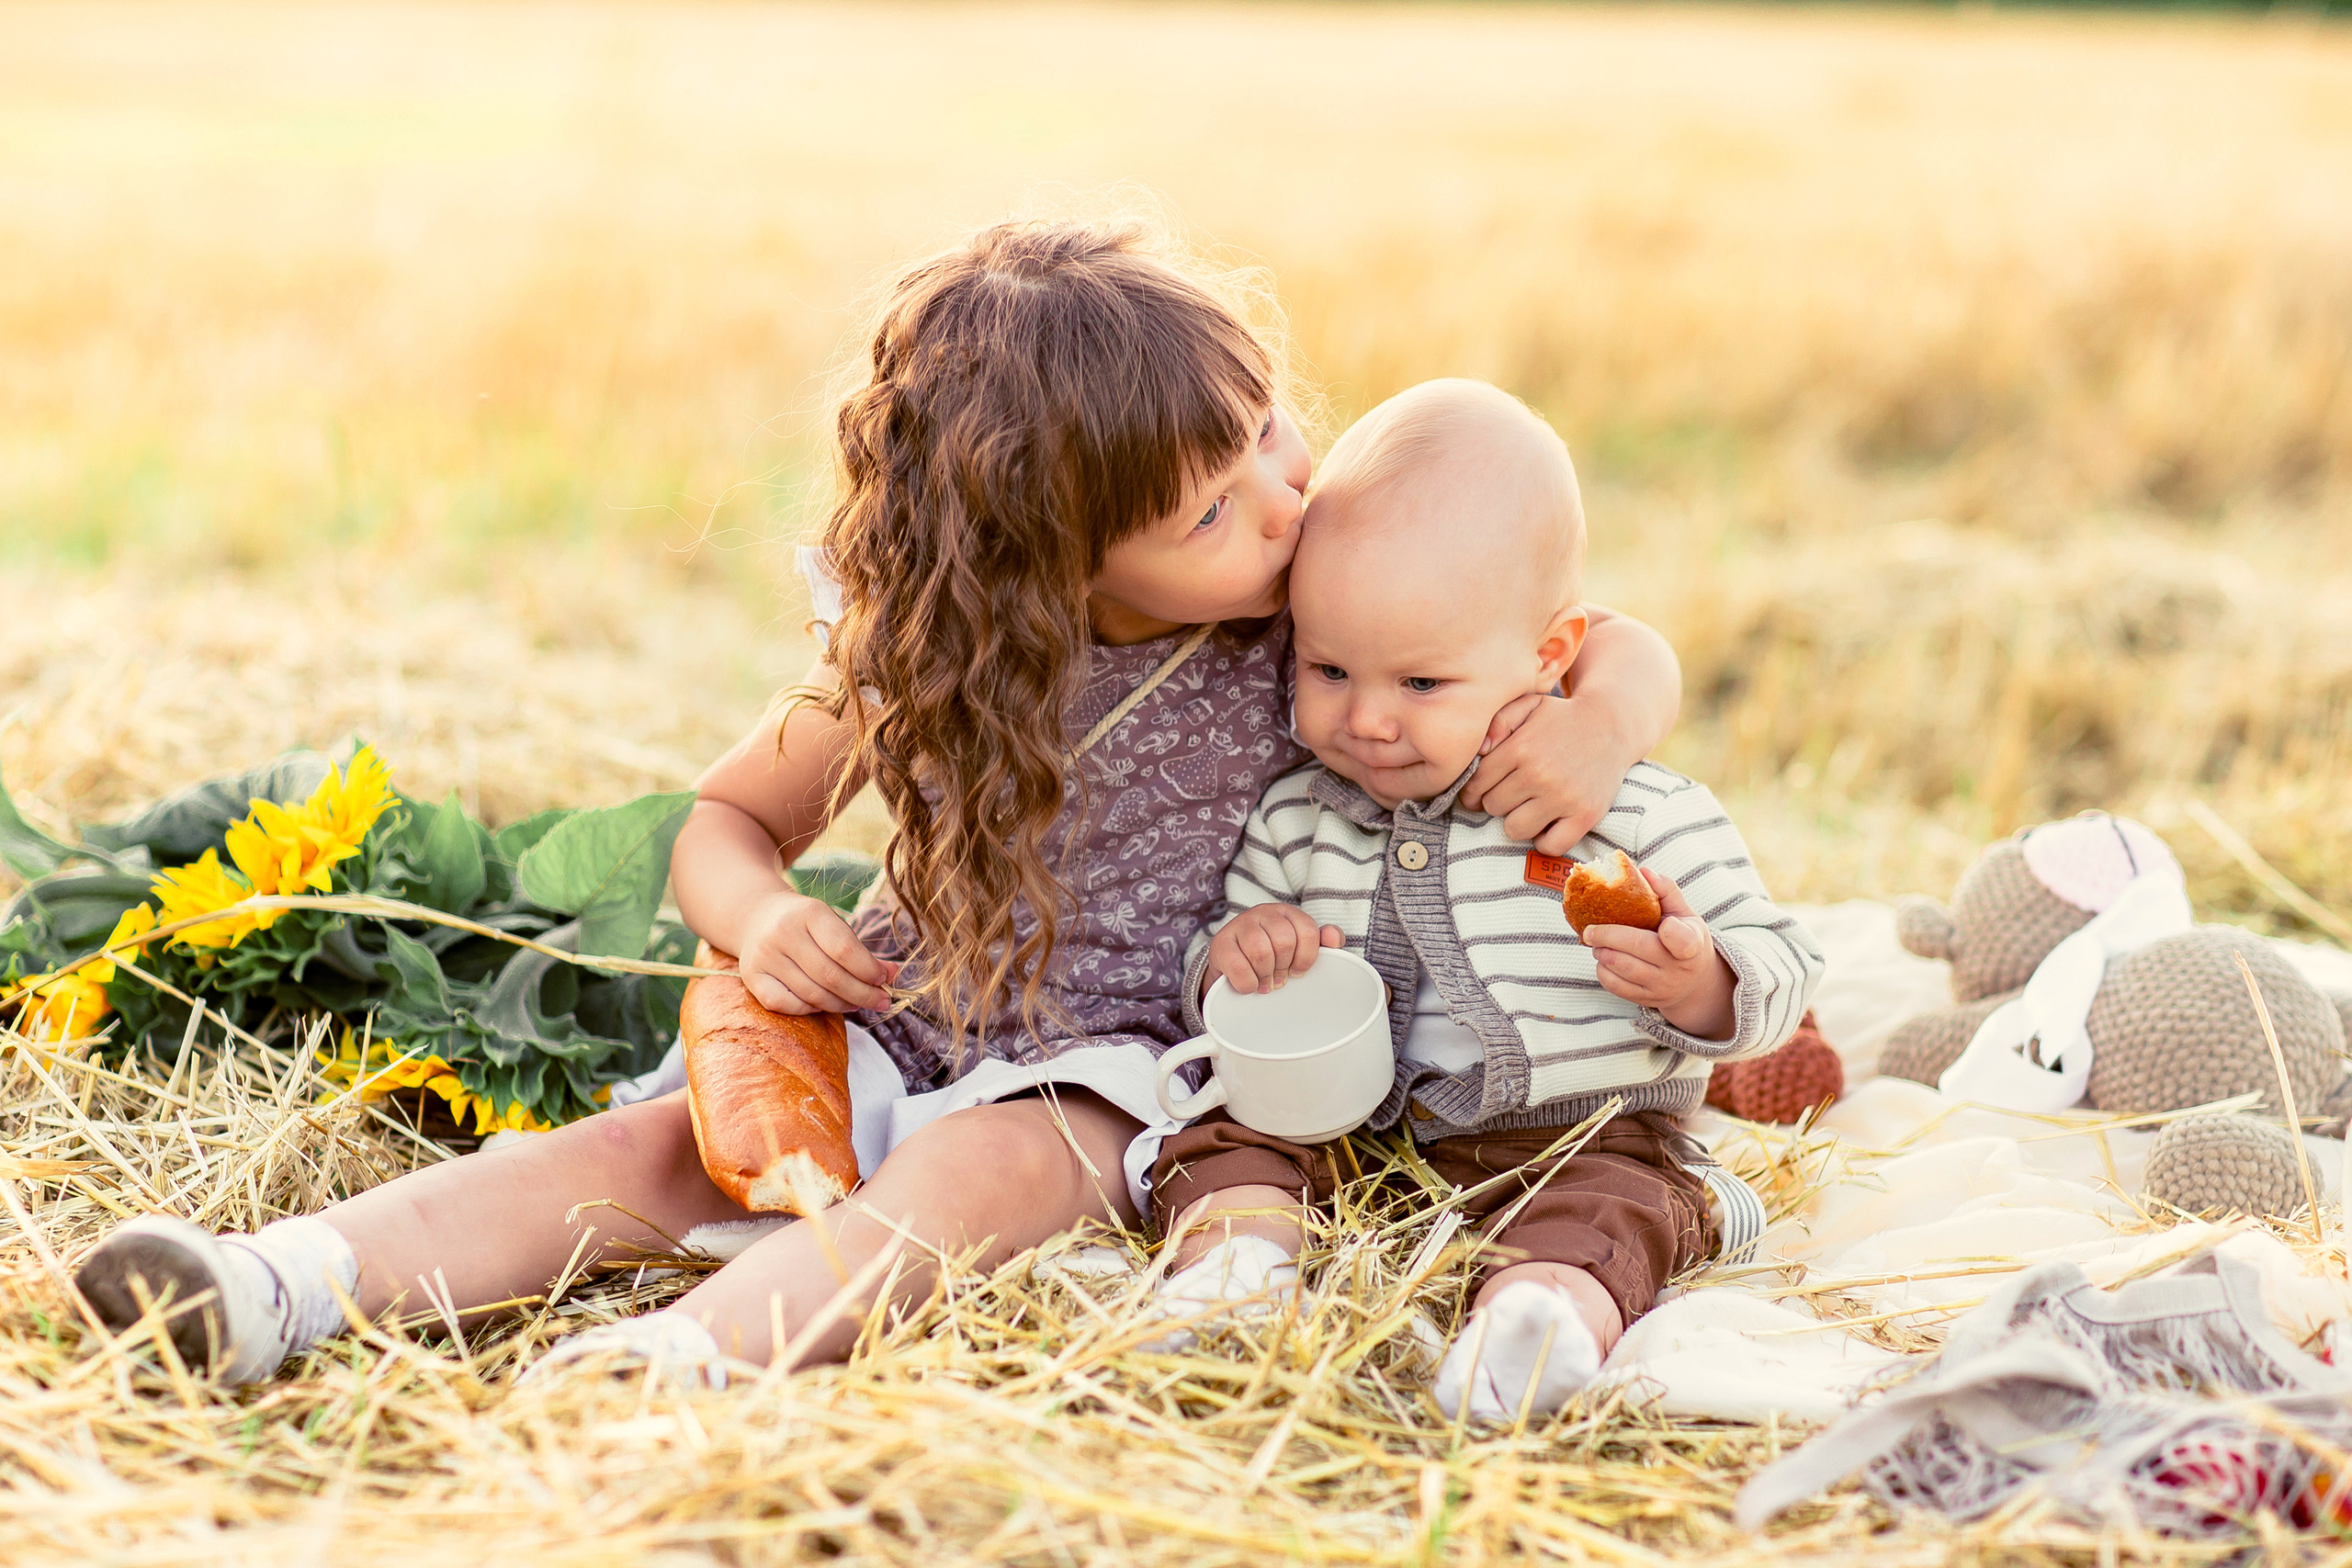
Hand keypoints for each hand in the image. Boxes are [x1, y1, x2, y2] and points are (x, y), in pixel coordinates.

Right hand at [735, 888, 898, 1014]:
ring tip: (857, 1003)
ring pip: (812, 994)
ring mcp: (764, 956)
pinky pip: (786, 1004)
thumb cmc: (806, 924)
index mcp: (809, 912)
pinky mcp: (751, 977)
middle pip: (830, 976)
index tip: (885, 980)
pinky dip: (809, 1008)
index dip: (869, 970)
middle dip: (862, 994)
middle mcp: (782, 933)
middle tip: (881, 1001)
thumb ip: (861, 951)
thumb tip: (893, 974)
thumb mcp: (833, 925)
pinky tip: (823, 1004)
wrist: (757, 917)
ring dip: (841, 1004)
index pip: (845, 949)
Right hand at [1205, 905, 1344, 996]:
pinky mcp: (1220, 943)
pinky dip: (1247, 983)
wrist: (1233, 963)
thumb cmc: (1273, 956)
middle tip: (1279, 978)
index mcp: (1287, 912)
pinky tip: (1249, 984)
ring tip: (1265, 982)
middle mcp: (1263, 912)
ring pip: (1260, 951)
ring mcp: (1239, 925)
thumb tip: (1332, 937)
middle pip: (1284, 941)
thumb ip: (1322, 942)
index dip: (1306, 958)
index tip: (1297, 970)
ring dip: (1265, 975)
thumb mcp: (1299, 948)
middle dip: (1283, 967)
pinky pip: (1238, 966)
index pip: (1307, 931)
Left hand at [1458, 692, 1636, 854]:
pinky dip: (1545, 840)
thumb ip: (1497, 721)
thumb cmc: (1562, 718)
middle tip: (1513, 793)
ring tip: (1530, 806)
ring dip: (1518, 821)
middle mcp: (1539, 775)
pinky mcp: (1585, 815)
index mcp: (1520, 748)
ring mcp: (1563, 797)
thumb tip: (1479, 750)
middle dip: (1497, 801)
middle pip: (1493, 807)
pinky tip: (1548, 822)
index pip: (1477, 784)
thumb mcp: (1528, 705)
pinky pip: (1550, 846)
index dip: (1473, 790)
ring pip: (1514, 829)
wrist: (1613, 724)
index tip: (1481, 791)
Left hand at [1581, 870, 1736, 1040]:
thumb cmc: (1686, 939)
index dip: (1674, 934)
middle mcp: (1677, 968)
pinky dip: (1603, 971)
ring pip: (1622, 969)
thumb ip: (1667, 891)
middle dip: (1607, 936)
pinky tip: (1602, 959)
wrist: (1695, 984)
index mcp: (1691, 943)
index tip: (1664, 925)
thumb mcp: (1686, 915)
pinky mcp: (1647, 999)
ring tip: (1596, 942)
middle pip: (1637, 949)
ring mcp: (1662, 987)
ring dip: (1601, 953)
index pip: (1684, 941)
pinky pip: (1617, 987)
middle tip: (1589, 929)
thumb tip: (1643, 871)